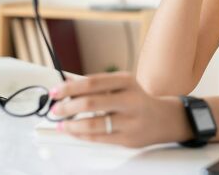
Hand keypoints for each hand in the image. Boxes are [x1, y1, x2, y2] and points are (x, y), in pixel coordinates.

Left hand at [48, 72, 190, 147]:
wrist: (163, 119)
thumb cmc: (137, 99)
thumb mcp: (121, 85)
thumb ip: (96, 85)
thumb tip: (67, 85)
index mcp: (126, 81)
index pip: (91, 83)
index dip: (69, 88)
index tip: (55, 92)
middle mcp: (129, 99)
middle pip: (90, 103)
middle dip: (67, 107)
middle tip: (55, 110)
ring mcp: (130, 121)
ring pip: (93, 124)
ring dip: (71, 125)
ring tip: (61, 123)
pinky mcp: (128, 139)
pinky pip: (98, 138)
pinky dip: (81, 135)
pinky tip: (73, 131)